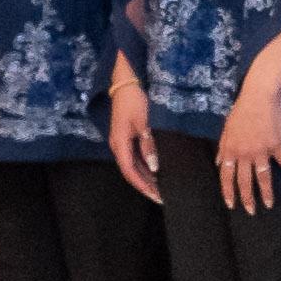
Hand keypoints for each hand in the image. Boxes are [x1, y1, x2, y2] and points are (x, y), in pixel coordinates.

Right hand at [107, 66, 161, 202]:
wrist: (125, 83)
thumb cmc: (135, 100)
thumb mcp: (144, 122)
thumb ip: (148, 144)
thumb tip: (154, 166)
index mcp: (119, 143)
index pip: (129, 171)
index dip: (142, 185)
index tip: (156, 196)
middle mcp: (118, 146)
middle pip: (131, 172)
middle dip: (145, 186)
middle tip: (162, 197)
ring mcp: (121, 142)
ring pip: (133, 166)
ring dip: (145, 178)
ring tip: (160, 189)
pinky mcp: (126, 138)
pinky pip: (134, 158)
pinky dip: (145, 168)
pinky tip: (156, 173)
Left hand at [220, 78, 280, 211]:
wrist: (258, 97)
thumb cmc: (241, 111)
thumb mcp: (227, 129)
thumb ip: (223, 148)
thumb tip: (219, 162)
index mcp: (230, 150)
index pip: (226, 176)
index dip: (228, 192)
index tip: (231, 204)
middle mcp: (244, 153)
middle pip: (245, 181)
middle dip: (247, 198)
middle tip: (251, 211)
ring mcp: (260, 150)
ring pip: (263, 177)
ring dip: (266, 192)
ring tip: (269, 204)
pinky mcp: (276, 145)